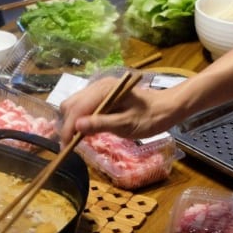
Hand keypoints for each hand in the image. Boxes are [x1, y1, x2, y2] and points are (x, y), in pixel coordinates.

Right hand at [58, 75, 177, 144]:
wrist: (166, 108)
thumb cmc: (150, 118)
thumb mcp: (127, 125)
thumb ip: (101, 124)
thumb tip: (78, 126)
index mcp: (104, 90)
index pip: (77, 108)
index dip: (69, 128)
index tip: (66, 146)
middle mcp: (98, 86)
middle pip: (71, 104)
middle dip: (68, 124)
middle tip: (71, 144)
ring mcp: (100, 90)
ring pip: (75, 105)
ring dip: (73, 122)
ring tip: (78, 140)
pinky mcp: (102, 96)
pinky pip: (84, 106)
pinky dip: (81, 119)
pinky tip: (87, 131)